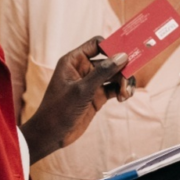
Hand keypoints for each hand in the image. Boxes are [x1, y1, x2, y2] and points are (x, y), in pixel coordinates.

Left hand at [21, 36, 130, 163]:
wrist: (51, 134)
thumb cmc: (59, 109)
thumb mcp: (82, 90)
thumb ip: (102, 73)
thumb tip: (122, 56)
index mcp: (74, 61)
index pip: (97, 44)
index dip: (112, 47)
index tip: (126, 55)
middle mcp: (83, 69)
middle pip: (109, 60)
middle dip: (122, 68)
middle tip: (129, 78)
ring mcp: (91, 83)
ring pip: (114, 75)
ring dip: (123, 81)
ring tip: (126, 93)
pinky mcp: (97, 96)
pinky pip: (114, 88)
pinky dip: (121, 91)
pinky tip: (123, 97)